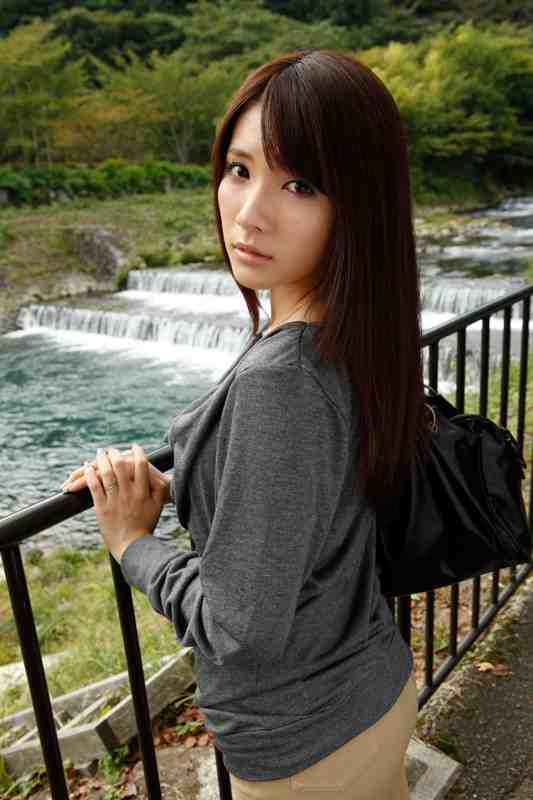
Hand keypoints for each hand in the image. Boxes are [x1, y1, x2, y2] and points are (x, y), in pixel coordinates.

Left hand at [83, 444, 167, 562]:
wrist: (132, 546)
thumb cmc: (145, 526)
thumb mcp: (157, 507)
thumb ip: (157, 490)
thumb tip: (158, 474)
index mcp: (142, 492)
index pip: (141, 465)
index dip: (138, 452)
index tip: (135, 447)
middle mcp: (128, 494)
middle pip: (120, 466)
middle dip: (115, 454)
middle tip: (112, 450)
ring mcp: (114, 500)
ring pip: (105, 474)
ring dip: (101, 460)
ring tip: (100, 453)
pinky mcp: (101, 508)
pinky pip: (94, 487)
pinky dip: (90, 475)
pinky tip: (87, 467)